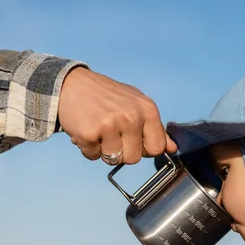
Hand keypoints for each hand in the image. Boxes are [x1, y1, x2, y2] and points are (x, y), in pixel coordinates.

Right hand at [58, 67, 176, 164]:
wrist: (71, 84)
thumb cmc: (107, 96)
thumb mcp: (136, 105)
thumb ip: (155, 128)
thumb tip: (173, 148)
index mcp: (147, 109)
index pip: (156, 148)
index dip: (143, 148)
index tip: (132, 139)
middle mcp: (131, 117)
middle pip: (134, 158)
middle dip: (122, 152)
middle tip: (112, 134)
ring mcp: (110, 125)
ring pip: (114, 160)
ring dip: (104, 151)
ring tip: (99, 132)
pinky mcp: (89, 134)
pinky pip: (93, 156)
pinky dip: (87, 148)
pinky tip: (86, 130)